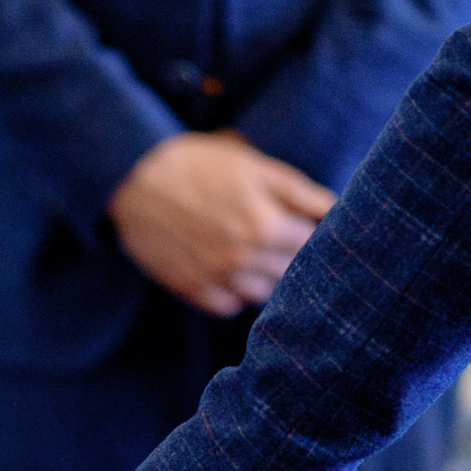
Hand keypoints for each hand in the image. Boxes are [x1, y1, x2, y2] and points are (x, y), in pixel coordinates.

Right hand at [107, 132, 334, 315]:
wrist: (133, 176)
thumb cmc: (199, 164)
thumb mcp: (254, 167)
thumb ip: (300, 193)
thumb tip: (338, 213)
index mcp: (265, 225)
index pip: (312, 246)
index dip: (313, 234)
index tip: (305, 224)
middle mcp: (243, 258)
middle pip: (291, 273)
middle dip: (291, 255)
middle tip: (278, 234)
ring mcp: (215, 277)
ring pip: (263, 294)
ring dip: (266, 276)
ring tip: (254, 249)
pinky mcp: (191, 289)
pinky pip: (229, 306)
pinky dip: (235, 292)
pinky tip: (228, 267)